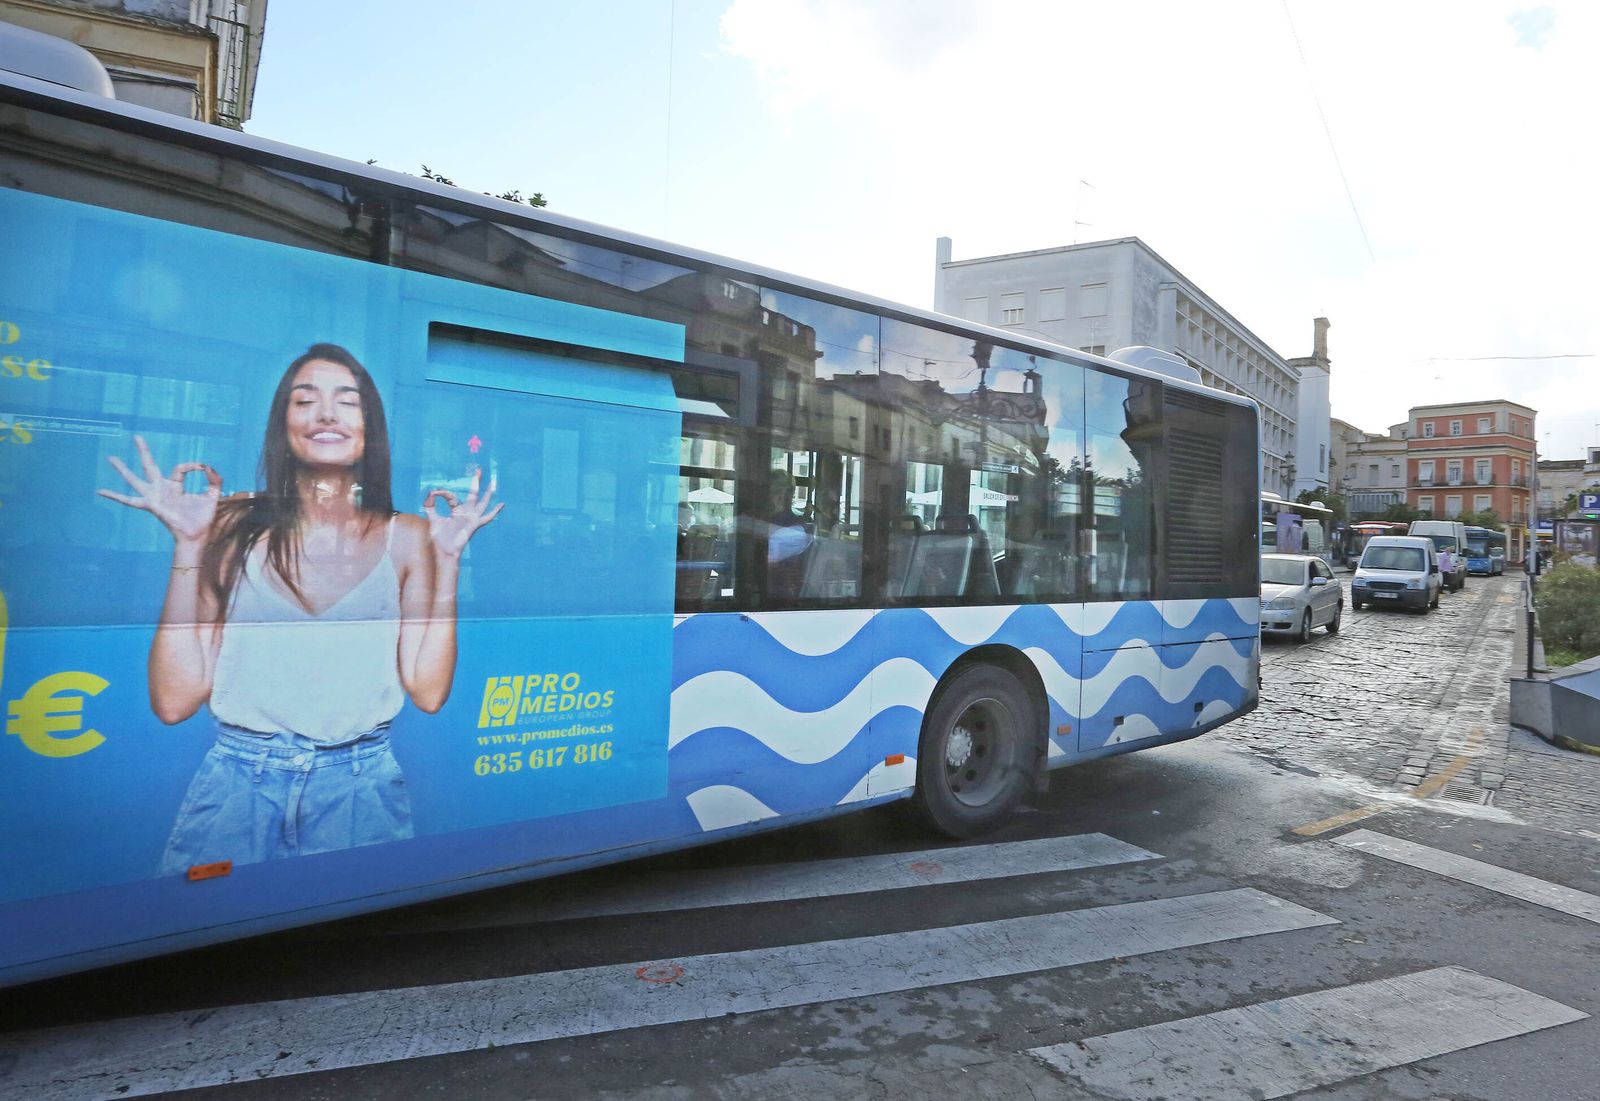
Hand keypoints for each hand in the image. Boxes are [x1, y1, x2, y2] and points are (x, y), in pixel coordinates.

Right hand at [98, 435, 221, 545]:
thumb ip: (215, 480)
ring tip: (111, 457)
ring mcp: (154, 497)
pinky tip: (101, 491)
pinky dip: (115, 496)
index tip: (202, 467)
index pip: (180, 468)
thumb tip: (208, 466)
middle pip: (149, 465)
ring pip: (135, 480)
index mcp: (175, 486)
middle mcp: (161, 489)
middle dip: (144, 451)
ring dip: (122, 469)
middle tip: (136, 436)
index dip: (192, 465)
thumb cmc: (202, 518)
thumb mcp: (212, 496)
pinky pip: (130, 500)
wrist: (197, 535)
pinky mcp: (151, 505)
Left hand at [422, 468, 503, 558]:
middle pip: (473, 494)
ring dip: (487, 492)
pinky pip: (487, 517)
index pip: (451, 496)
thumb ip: (430, 506)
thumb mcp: (432, 518)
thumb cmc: (439, 538)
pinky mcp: (474, 524)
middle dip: (476, 482)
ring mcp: (471, 518)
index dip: (442, 493)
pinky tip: (501, 504)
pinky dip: (494, 511)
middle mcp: (466, 512)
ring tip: (493, 482)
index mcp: (456, 511)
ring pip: (482, 502)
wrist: (444, 550)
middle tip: (479, 469)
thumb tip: (430, 492)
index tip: (433, 492)